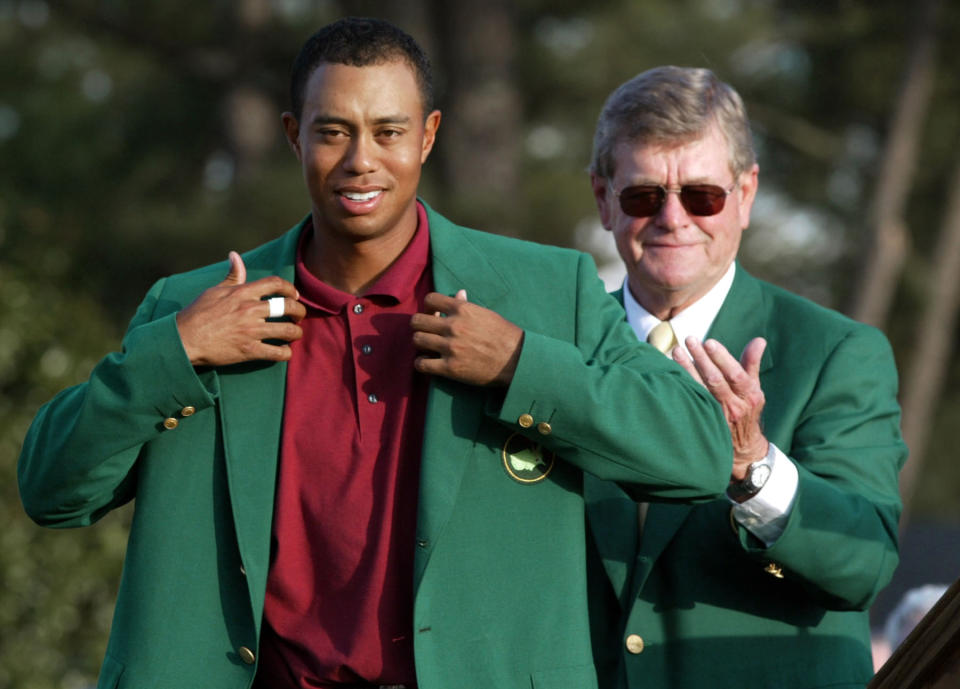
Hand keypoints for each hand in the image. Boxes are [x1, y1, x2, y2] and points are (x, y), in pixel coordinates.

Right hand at [175, 251, 306, 365]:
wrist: (183, 339)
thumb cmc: (197, 314)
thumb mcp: (214, 290)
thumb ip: (232, 276)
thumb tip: (235, 255)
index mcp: (242, 293)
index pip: (276, 284)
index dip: (291, 288)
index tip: (294, 295)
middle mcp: (250, 310)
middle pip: (289, 306)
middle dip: (300, 311)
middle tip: (298, 316)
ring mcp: (251, 331)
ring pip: (288, 331)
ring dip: (296, 333)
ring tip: (295, 334)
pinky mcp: (249, 351)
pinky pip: (278, 353)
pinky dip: (286, 353)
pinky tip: (284, 352)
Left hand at [410, 290, 523, 385]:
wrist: (516, 360)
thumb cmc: (504, 335)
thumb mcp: (487, 315)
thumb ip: (467, 306)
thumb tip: (458, 294)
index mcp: (462, 310)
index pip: (430, 300)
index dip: (428, 307)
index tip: (432, 314)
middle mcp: (453, 326)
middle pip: (417, 321)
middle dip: (418, 326)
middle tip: (425, 331)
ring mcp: (450, 347)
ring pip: (417, 340)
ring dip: (419, 343)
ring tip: (427, 347)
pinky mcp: (450, 368)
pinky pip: (422, 364)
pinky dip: (421, 363)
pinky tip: (428, 362)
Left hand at [673, 336, 768, 479]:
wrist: (743, 449)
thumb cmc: (747, 411)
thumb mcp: (754, 389)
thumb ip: (752, 364)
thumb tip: (759, 340)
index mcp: (750, 396)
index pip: (735, 375)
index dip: (722, 358)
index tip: (709, 342)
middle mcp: (735, 407)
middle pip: (715, 381)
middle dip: (701, 359)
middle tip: (690, 340)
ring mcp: (718, 418)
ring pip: (700, 391)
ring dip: (687, 370)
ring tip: (676, 351)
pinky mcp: (704, 425)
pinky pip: (691, 403)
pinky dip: (682, 387)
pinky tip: (672, 374)